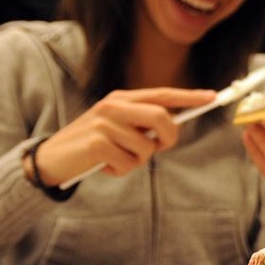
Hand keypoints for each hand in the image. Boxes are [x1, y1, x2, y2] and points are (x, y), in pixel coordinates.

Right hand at [32, 88, 216, 186]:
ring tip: (116, 159)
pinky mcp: (98, 142)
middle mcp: (114, 106)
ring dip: (137, 160)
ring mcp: (105, 122)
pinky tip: (104, 166)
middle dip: (169, 137)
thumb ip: (142, 125)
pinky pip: (129, 162)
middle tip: (161, 148)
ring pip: (147, 146)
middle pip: (163, 118)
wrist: (51, 160)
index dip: (189, 96)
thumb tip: (172, 128)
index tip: (213, 97)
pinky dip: (121, 170)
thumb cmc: (91, 146)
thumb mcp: (117, 129)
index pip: (162, 94)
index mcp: (122, 99)